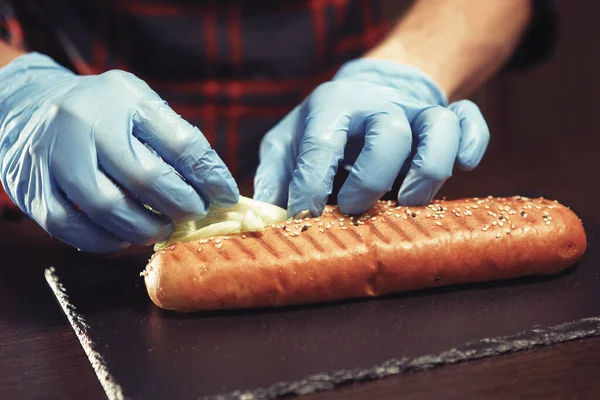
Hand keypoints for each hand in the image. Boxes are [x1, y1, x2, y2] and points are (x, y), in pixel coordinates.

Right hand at [0, 53, 237, 251]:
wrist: (32, 107)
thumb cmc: (105, 114)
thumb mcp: (141, 107)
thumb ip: (176, 140)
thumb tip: (218, 189)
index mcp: (124, 97)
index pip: (181, 142)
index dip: (211, 176)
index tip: (226, 196)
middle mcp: (85, 120)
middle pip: (145, 177)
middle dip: (180, 205)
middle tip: (193, 214)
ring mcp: (54, 153)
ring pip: (107, 207)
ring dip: (144, 228)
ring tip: (161, 229)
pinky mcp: (32, 185)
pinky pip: (71, 226)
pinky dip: (104, 241)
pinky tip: (123, 238)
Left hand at [253, 58, 488, 216]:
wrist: (369, 91)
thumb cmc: (322, 127)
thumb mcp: (287, 142)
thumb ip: (275, 175)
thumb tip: (266, 217)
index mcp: (331, 106)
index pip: (321, 145)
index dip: (311, 186)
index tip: (304, 216)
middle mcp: (377, 104)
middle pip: (388, 134)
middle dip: (372, 179)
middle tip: (355, 208)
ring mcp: (416, 110)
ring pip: (438, 128)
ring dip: (427, 170)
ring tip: (407, 201)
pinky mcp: (445, 115)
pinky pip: (471, 121)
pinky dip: (472, 143)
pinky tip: (464, 166)